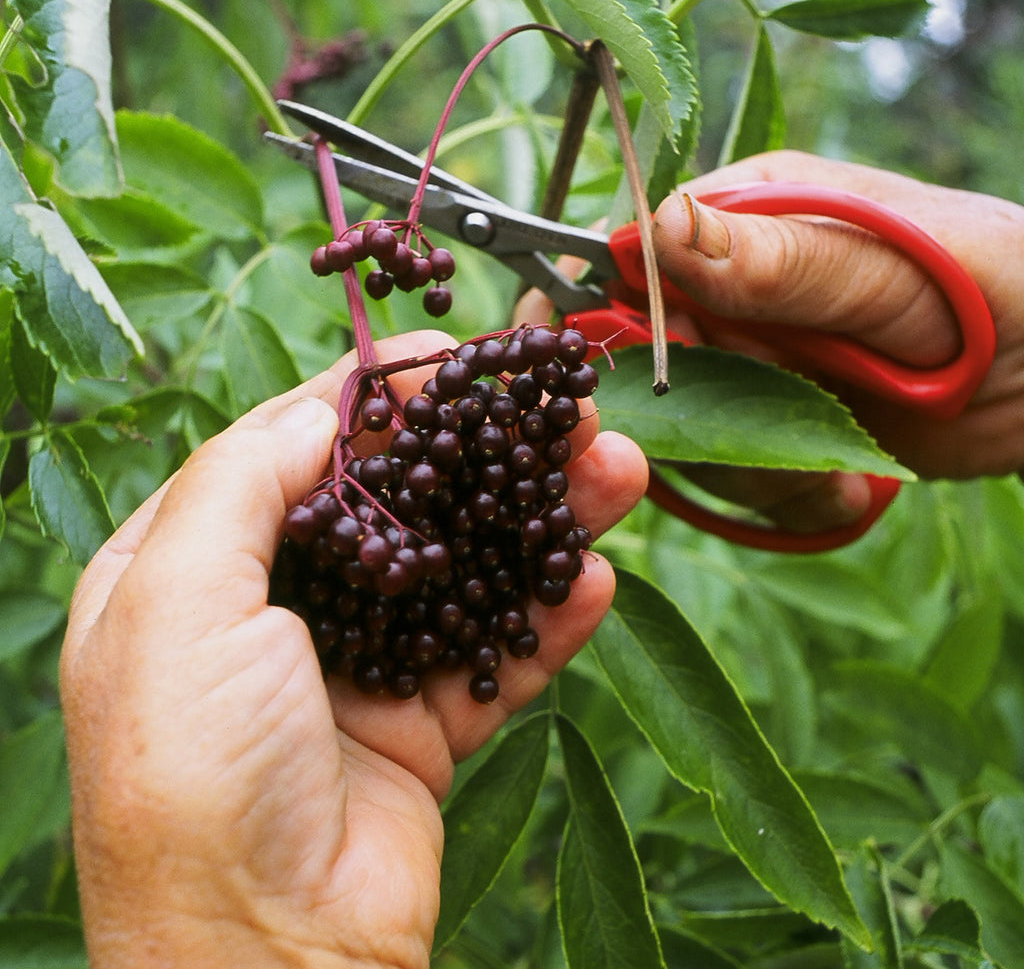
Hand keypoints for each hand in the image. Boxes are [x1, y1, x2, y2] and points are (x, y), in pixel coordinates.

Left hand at [60, 329, 648, 968]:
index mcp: (195, 572)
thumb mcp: (176, 601)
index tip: (452, 355)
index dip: (374, 396)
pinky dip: (547, 617)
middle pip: (399, 502)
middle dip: (481, 450)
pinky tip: (595, 578)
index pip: (295, 451)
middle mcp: (277, 610)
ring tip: (616, 470)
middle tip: (561, 409)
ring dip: (538, 519)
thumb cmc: (191, 774)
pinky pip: (496, 654)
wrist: (261, 957)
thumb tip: (324, 411)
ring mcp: (357, 667)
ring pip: (463, 569)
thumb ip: (240, 484)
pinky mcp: (421, 725)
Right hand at [643, 151, 1023, 530]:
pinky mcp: (776, 430)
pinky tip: (849, 487)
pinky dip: (789, 498)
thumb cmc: (1005, 291)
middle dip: (707, 411)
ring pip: (687, 430)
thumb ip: (786, 257)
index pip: (640, 256)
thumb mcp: (902, 266)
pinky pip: (736, 478)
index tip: (698, 356)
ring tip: (841, 466)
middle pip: (650, 358)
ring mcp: (752, 366)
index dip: (646, 314)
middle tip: (788, 427)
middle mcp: (737, 291)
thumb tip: (662, 231)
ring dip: (760, 466)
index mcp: (753, 216)